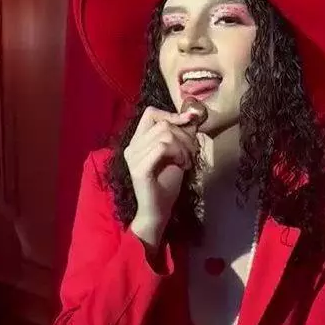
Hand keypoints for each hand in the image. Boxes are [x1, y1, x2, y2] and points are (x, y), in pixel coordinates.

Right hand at [124, 105, 201, 231]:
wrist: (158, 211)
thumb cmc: (166, 184)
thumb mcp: (177, 154)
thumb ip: (181, 136)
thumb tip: (192, 117)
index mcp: (137, 141)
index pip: (151, 113)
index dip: (172, 114)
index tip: (190, 120)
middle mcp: (132, 147)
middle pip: (162, 124)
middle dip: (184, 135)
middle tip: (191, 153)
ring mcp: (133, 157)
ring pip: (164, 135)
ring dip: (183, 146)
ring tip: (187, 161)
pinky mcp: (139, 169)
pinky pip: (162, 148)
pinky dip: (178, 153)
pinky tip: (183, 165)